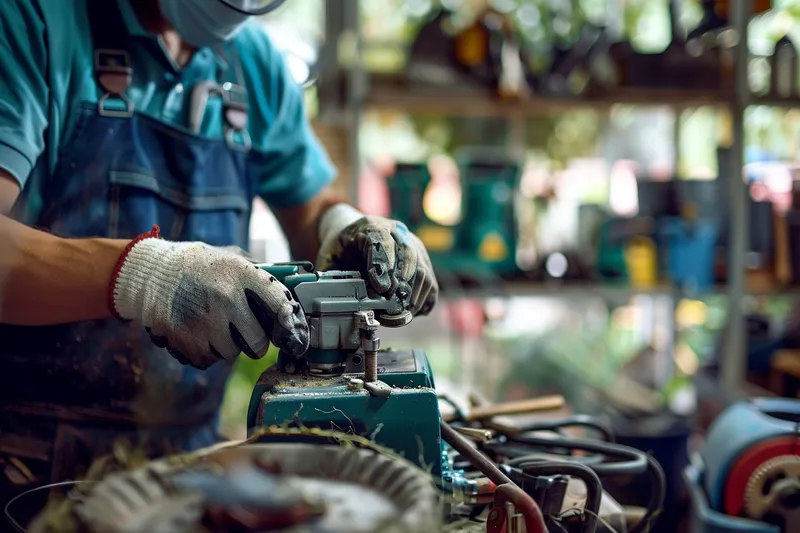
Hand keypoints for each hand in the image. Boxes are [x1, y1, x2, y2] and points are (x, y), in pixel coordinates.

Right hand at [110, 229, 308, 368]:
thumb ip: (258, 274)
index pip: (280, 303)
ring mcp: (205, 322)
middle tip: (246, 333)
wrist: (149, 273)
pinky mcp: (185, 340)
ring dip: (227, 346)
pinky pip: (208, 360)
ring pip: (231, 354)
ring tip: (213, 325)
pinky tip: (197, 332)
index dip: (289, 322)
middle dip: (254, 342)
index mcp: (241, 274)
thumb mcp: (230, 258)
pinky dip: (205, 352)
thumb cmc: (198, 266)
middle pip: (258, 343)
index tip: (291, 332)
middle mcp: (226, 298)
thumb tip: (287, 293)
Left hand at [317, 208, 437, 315]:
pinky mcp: (422, 259)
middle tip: (392, 307)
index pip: (383, 241)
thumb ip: (332, 276)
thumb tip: (336, 300)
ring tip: (400, 314)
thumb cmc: (341, 249)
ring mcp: (413, 245)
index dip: (383, 265)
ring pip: (423, 270)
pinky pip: (430, 282)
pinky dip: (423, 299)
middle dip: (402, 285)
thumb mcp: (329, 257)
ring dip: (414, 296)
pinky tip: (411, 311)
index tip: (381, 288)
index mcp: (371, 226)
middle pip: (409, 255)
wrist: (354, 234)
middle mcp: (397, 231)